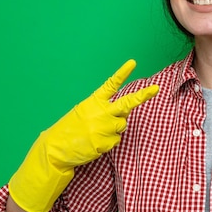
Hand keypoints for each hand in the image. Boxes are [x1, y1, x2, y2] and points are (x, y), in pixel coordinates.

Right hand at [8, 59, 158, 211]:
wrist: (55, 148)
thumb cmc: (70, 129)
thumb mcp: (83, 113)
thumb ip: (104, 111)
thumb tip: (123, 116)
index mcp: (93, 102)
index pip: (110, 84)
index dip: (122, 73)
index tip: (133, 63)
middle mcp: (101, 112)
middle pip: (127, 103)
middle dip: (142, 96)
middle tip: (156, 89)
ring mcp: (103, 127)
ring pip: (122, 125)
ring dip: (114, 129)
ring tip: (96, 133)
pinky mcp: (104, 142)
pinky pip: (116, 141)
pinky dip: (108, 143)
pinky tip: (95, 143)